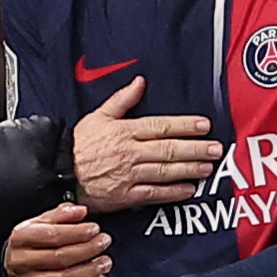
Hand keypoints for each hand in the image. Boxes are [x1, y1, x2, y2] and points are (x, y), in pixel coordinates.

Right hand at [5, 203, 111, 276]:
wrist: (16, 266)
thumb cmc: (32, 241)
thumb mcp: (41, 222)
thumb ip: (62, 214)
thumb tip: (81, 211)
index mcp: (21, 237)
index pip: (52, 235)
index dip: (77, 232)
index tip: (95, 228)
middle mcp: (21, 261)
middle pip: (59, 257)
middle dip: (87, 249)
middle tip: (104, 242)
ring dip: (89, 271)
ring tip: (105, 262)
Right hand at [71, 76, 221, 211]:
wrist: (60, 172)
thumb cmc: (80, 144)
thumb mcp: (98, 116)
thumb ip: (122, 100)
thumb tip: (140, 81)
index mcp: (124, 131)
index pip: (160, 126)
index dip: (184, 125)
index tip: (204, 125)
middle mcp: (130, 153)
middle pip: (168, 149)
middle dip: (194, 149)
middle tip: (216, 148)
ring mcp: (128, 175)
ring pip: (164, 171)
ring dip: (188, 169)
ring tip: (208, 167)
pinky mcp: (125, 195)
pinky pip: (153, 194)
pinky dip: (172, 192)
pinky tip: (188, 189)